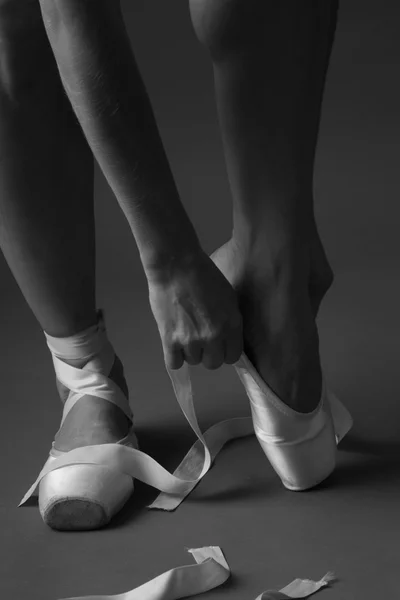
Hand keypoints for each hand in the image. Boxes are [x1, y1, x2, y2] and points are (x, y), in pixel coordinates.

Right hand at [146, 249, 242, 369]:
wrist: (175, 265)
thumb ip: (230, 321)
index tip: (218, 343)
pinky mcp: (170, 340)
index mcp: (232, 324)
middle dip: (208, 353)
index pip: (233, 357)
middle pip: (213, 363)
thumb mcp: (228, 297)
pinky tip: (174, 344)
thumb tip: (226, 338)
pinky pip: (174, 363)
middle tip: (200, 337)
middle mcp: (214, 337)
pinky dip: (175, 356)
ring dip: (190, 351)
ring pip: (193, 362)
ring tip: (184, 331)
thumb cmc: (204, 274)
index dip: (225, 351)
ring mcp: (191, 340)